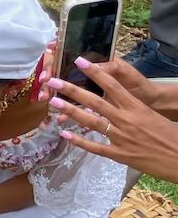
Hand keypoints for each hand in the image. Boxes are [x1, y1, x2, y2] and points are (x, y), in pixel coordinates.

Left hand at [46, 58, 177, 182]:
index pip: (112, 86)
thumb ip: (132, 107)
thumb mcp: (151, 115)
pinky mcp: (119, 155)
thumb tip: (115, 97)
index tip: (79, 62)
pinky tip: (64, 134)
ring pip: (91, 122)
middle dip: (72, 90)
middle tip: (53, 81)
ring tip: (52, 102)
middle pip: (95, 101)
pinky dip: (79, 141)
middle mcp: (126, 120)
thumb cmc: (170, 135)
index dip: (94, 73)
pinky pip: (95, 147)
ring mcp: (121, 138)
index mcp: (136, 107)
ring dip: (70, 111)